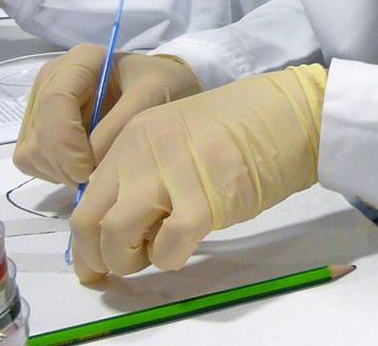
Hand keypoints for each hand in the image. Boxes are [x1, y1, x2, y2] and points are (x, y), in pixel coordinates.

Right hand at [14, 46, 202, 184]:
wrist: (164, 90)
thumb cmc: (164, 86)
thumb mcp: (154, 97)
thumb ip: (121, 126)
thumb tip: (88, 164)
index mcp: (79, 61)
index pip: (55, 103)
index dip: (65, 141)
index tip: (87, 170)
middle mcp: (52, 79)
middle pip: (39, 132)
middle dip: (65, 165)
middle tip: (96, 179)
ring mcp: (41, 105)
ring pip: (31, 151)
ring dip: (60, 172)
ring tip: (95, 171)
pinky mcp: (38, 129)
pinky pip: (32, 161)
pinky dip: (55, 174)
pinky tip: (83, 169)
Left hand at [69, 65, 325, 282]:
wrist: (292, 114)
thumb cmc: (243, 129)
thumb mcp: (176, 139)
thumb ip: (144, 173)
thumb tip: (121, 229)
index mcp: (131, 136)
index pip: (85, 198)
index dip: (86, 241)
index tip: (99, 263)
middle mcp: (140, 152)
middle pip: (89, 221)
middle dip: (102, 257)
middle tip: (129, 263)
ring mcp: (170, 174)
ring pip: (116, 236)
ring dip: (131, 261)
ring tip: (157, 254)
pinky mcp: (204, 201)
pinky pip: (166, 248)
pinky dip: (169, 259)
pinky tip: (185, 248)